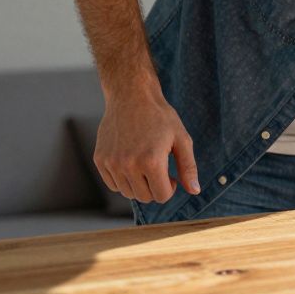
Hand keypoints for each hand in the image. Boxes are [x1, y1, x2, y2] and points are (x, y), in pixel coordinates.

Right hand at [94, 84, 199, 203]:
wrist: (131, 96)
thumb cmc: (160, 117)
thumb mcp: (182, 139)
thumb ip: (188, 167)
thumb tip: (195, 191)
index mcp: (151, 162)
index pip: (162, 196)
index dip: (171, 188)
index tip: (172, 176)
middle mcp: (128, 165)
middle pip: (145, 197)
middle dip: (156, 187)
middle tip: (159, 169)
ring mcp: (111, 163)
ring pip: (128, 193)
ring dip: (139, 185)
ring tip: (146, 164)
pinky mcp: (100, 160)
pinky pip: (113, 184)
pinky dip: (123, 180)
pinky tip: (132, 163)